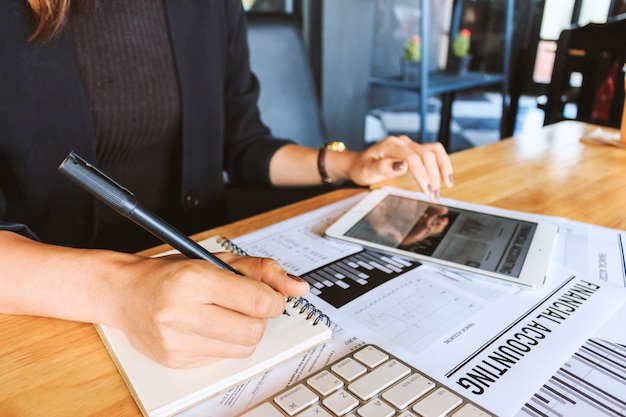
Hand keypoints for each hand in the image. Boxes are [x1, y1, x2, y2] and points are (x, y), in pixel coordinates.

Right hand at [114, 252, 309, 367]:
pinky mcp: (176, 360)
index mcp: (194, 279)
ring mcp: (177, 341)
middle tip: (244, 304)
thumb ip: (262, 270)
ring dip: (244, 332)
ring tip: (225, 314)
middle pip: (253, 331)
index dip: (273, 299)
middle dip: (259, 318)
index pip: (257, 301)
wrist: (124, 294)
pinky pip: (223, 358)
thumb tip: (298, 287)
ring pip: (243, 348)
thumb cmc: (170, 273)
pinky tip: (207, 327)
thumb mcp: (216, 259)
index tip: (269, 295)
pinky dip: (224, 343)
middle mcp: (181, 311)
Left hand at [347, 135, 453, 200]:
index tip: (427, 191)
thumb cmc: (363, 167)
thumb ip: (384, 167)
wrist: (360, 163)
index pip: (412, 158)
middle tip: (434, 196)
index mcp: (391, 145)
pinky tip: (446, 178)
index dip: (422, 175)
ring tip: (445, 187)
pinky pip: (435, 153)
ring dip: (441, 169)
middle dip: (433, 176)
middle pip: (426, 155)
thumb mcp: (368, 170)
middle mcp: (403, 142)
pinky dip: (443, 164)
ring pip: (434, 152)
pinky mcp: (416, 150)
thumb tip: (402, 166)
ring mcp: (411, 144)